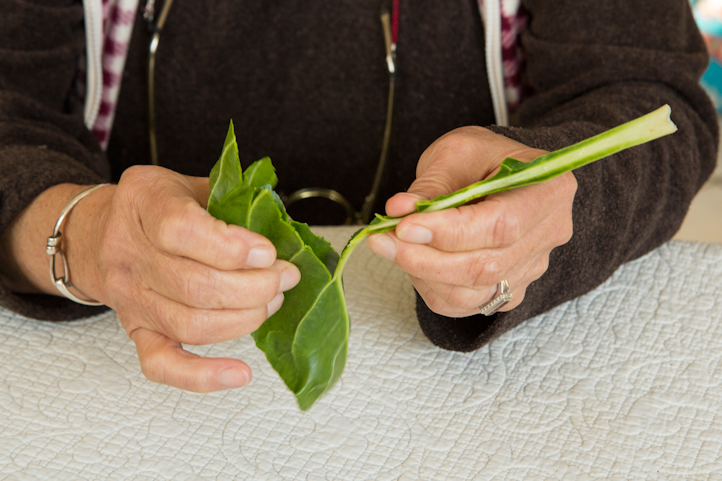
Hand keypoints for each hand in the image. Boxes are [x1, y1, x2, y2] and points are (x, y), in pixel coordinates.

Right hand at [70, 166, 300, 391]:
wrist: (99, 234)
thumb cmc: (158, 208)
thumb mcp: (193, 184)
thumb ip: (235, 201)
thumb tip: (287, 231)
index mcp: (144, 202)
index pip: (181, 230)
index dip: (232, 247)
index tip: (268, 253)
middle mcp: (127, 252)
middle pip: (195, 285)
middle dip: (255, 287)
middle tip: (284, 278)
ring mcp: (129, 297)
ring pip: (191, 325)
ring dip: (245, 319)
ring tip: (271, 302)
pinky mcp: (136, 332)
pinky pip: (163, 365)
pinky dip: (203, 376)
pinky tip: (239, 373)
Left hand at [367, 126, 575, 316]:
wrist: (499, 174)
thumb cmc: (483, 158)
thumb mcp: (456, 153)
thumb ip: (430, 185)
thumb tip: (398, 211)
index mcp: (548, 190)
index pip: (500, 225)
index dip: (448, 232)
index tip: (403, 227)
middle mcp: (548, 235)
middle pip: (485, 267)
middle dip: (424, 258)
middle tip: (381, 240)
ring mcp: (531, 268)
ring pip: (473, 293)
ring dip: (422, 275)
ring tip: (391, 247)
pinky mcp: (509, 289)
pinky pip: (465, 305)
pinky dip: (431, 287)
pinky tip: (413, 261)